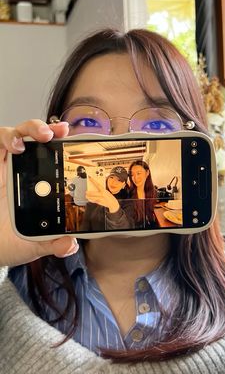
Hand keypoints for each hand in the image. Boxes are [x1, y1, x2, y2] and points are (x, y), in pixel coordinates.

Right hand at [0, 120, 78, 266]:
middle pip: (32, 138)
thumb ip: (54, 243)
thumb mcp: (35, 244)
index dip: (60, 142)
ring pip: (11, 136)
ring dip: (19, 132)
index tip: (68, 135)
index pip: (51, 155)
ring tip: (22, 144)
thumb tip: (69, 244)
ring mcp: (3, 168)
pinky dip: (2, 140)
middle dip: (41, 128)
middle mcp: (22, 171)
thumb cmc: (11, 242)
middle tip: (50, 134)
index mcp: (39, 184)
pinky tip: (10, 147)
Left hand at [86, 176, 119, 212]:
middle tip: (86, 192)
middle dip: (88, 192)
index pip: (97, 184)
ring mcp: (100, 199)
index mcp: (104, 190)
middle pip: (92, 193)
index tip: (90, 178)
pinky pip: (93, 201)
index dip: (93, 181)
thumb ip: (101, 190)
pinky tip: (89, 199)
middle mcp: (102, 194)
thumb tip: (95, 187)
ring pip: (91, 197)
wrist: (113, 203)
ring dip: (88, 197)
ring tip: (86, 196)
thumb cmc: (109, 197)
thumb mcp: (106, 192)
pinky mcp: (99, 202)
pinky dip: (90, 199)